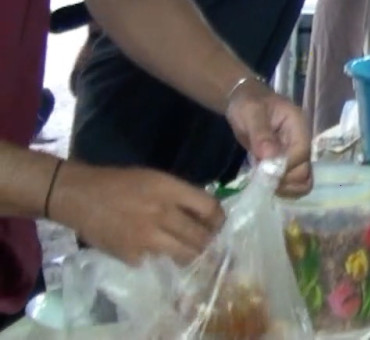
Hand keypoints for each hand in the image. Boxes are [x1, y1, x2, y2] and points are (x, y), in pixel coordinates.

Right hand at [50, 162, 224, 265]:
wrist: (79, 196)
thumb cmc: (118, 183)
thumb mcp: (155, 178)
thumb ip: (181, 194)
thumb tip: (205, 212)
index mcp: (169, 190)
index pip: (210, 208)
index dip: (219, 219)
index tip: (218, 224)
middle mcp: (162, 214)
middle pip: (201, 237)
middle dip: (209, 242)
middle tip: (208, 243)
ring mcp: (147, 238)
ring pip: (185, 255)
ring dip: (192, 255)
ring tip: (190, 252)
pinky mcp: (131, 256)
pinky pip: (158, 262)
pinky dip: (161, 259)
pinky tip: (158, 254)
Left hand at [226, 81, 312, 196]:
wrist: (244, 101)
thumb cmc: (248, 103)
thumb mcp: (252, 113)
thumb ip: (261, 134)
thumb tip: (270, 157)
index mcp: (298, 126)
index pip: (302, 153)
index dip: (285, 166)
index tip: (263, 171)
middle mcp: (300, 142)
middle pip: (305, 171)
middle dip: (285, 180)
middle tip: (262, 180)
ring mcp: (293, 154)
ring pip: (301, 180)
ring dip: (283, 187)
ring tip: (262, 183)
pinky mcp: (284, 163)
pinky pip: (290, 182)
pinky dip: (279, 187)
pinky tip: (262, 182)